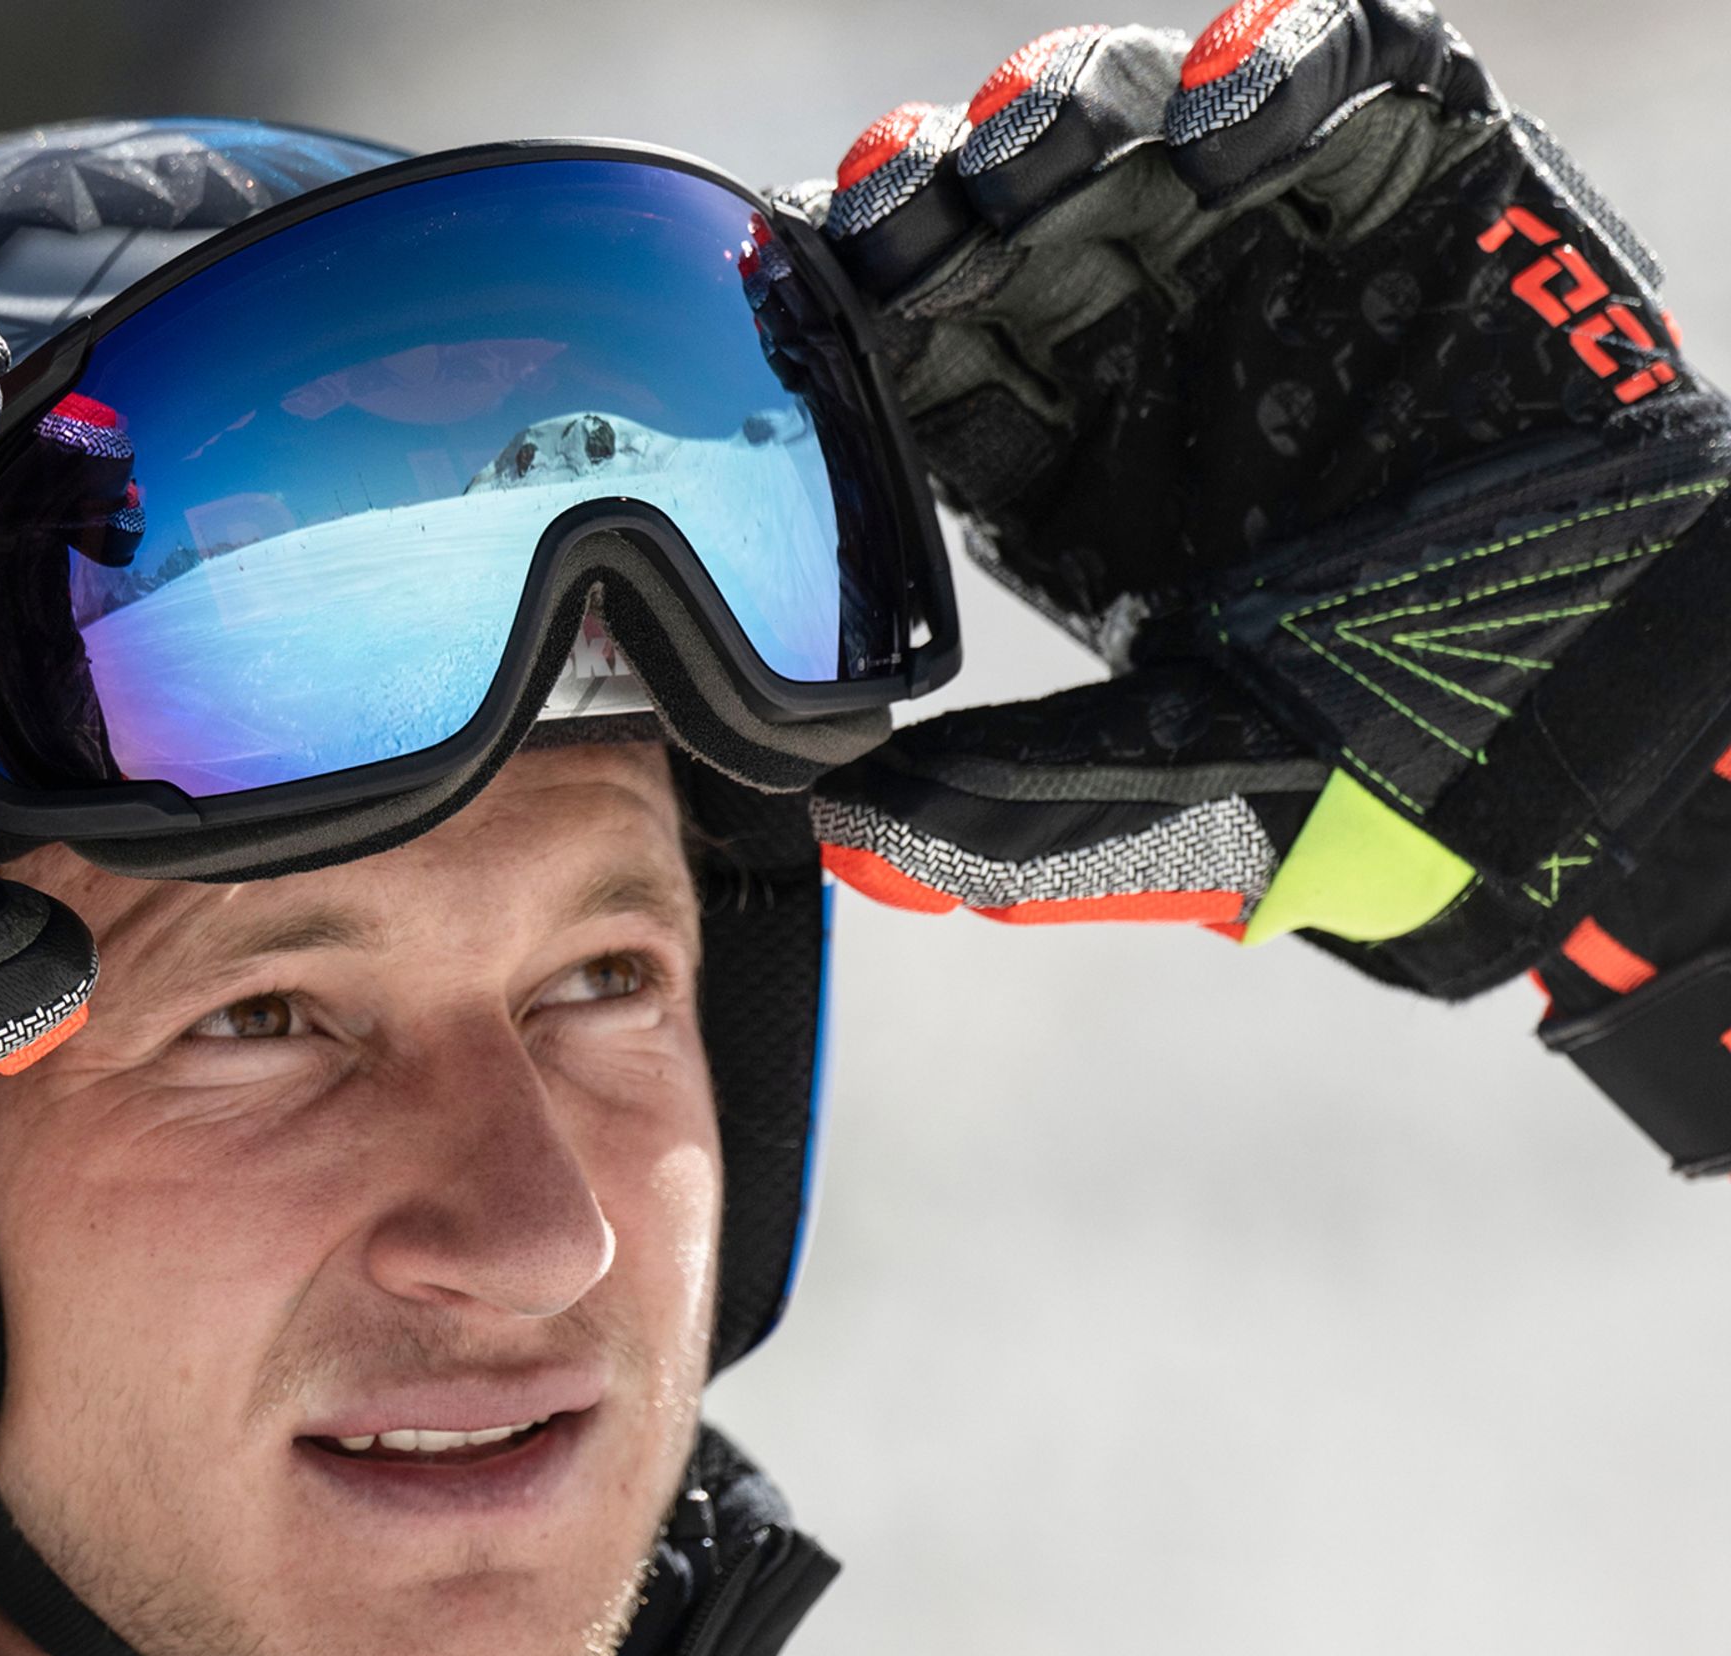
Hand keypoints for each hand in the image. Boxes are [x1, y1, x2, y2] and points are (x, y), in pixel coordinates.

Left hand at [805, 2, 1730, 1165]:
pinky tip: (1221, 117)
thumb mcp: (1154, 806)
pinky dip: (1280, 67)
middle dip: (936, 198)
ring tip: (1035, 158)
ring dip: (1067, 118)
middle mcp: (1147, 348)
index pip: (921, 356)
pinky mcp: (1422, 193)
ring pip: (1140, 126)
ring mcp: (1278, 258)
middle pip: (1003, 223)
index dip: (855, 312)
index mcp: (1059, 467)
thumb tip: (833, 845)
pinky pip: (1348, 78)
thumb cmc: (1365, 771)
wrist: (1580, 728)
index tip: (807, 291)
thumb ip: (992, 814)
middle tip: (902, 208)